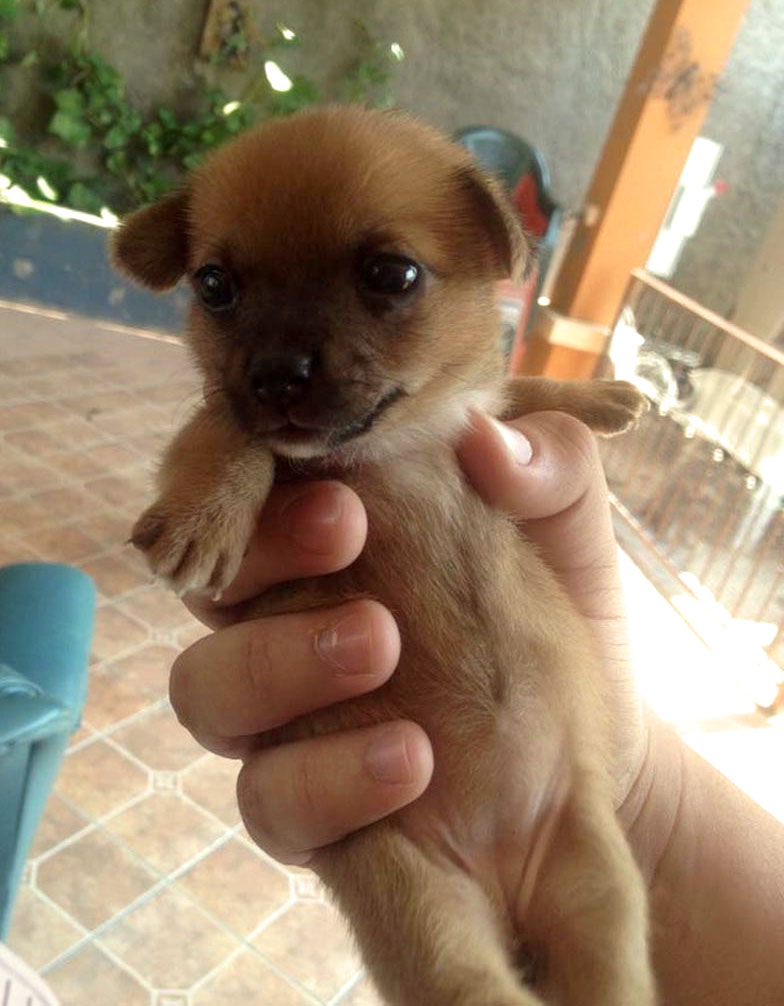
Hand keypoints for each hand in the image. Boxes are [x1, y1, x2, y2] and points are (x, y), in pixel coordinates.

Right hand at [172, 411, 648, 864]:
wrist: (593, 748)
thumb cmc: (553, 615)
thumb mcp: (568, 527)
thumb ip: (548, 462)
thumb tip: (483, 430)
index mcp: (325, 537)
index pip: (248, 487)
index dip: (256, 473)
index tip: (340, 485)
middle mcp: (285, 618)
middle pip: (210, 577)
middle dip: (266, 547)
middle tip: (351, 528)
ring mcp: (287, 717)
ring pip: (204, 687)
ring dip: (278, 660)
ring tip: (383, 644)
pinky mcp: (307, 806)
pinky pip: (267, 799)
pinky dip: (326, 780)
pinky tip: (414, 760)